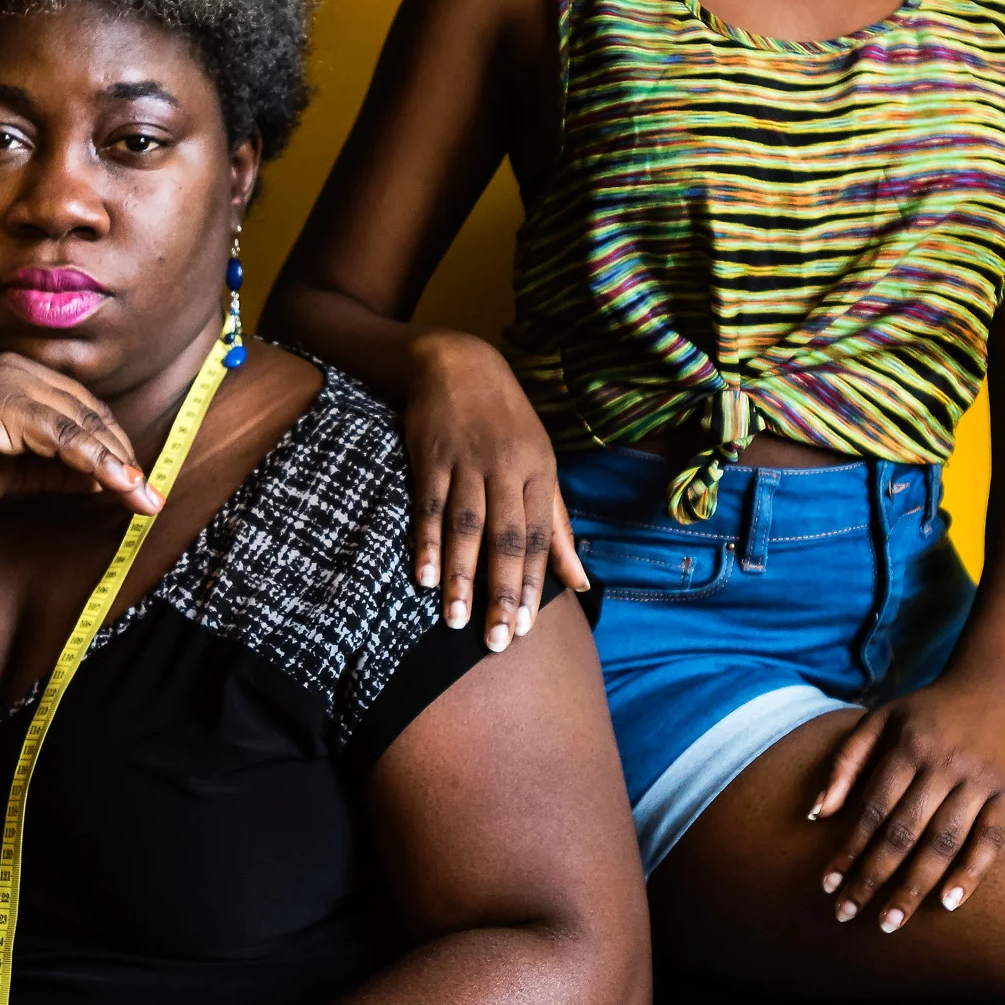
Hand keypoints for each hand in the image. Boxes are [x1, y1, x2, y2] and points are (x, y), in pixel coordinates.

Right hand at [0, 353, 159, 523]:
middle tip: (150, 496)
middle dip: (123, 455)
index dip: (114, 445)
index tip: (139, 483)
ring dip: (115, 462)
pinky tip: (112, 484)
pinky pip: (58, 434)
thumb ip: (56, 468)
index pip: (81, 407)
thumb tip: (106, 478)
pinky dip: (90, 459)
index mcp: (15, 375)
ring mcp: (4, 382)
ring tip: (140, 497)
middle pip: (88, 411)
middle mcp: (12, 368)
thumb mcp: (12, 473)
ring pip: (79, 422)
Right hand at [403, 329, 587, 647]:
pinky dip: (427, 542)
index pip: (539, 538)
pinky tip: (424, 577)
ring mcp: (467, 461)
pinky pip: (429, 505)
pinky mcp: (431, 455)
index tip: (526, 630)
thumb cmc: (505, 422)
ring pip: (467, 527)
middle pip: (505, 539)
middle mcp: (507, 468)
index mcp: (540, 472)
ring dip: (461, 576)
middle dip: (501, 592)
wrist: (456, 362)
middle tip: (495, 642)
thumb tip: (580, 582)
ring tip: (455, 620)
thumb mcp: (541, 464)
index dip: (532, 585)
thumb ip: (558, 526)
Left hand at [811, 677, 1004, 932]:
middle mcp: (942, 765)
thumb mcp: (878, 721)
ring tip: (890, 922)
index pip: (870, 810)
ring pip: (943, 842)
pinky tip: (949, 904)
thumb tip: (816, 814)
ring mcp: (978, 781)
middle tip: (848, 914)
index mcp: (906, 747)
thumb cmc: (925, 711)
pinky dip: (972, 873)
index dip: (848, 849)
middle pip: (902, 833)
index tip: (828, 885)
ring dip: (915, 886)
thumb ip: (845, 763)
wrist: (995, 686)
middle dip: (872, 877)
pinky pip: (991, 840)